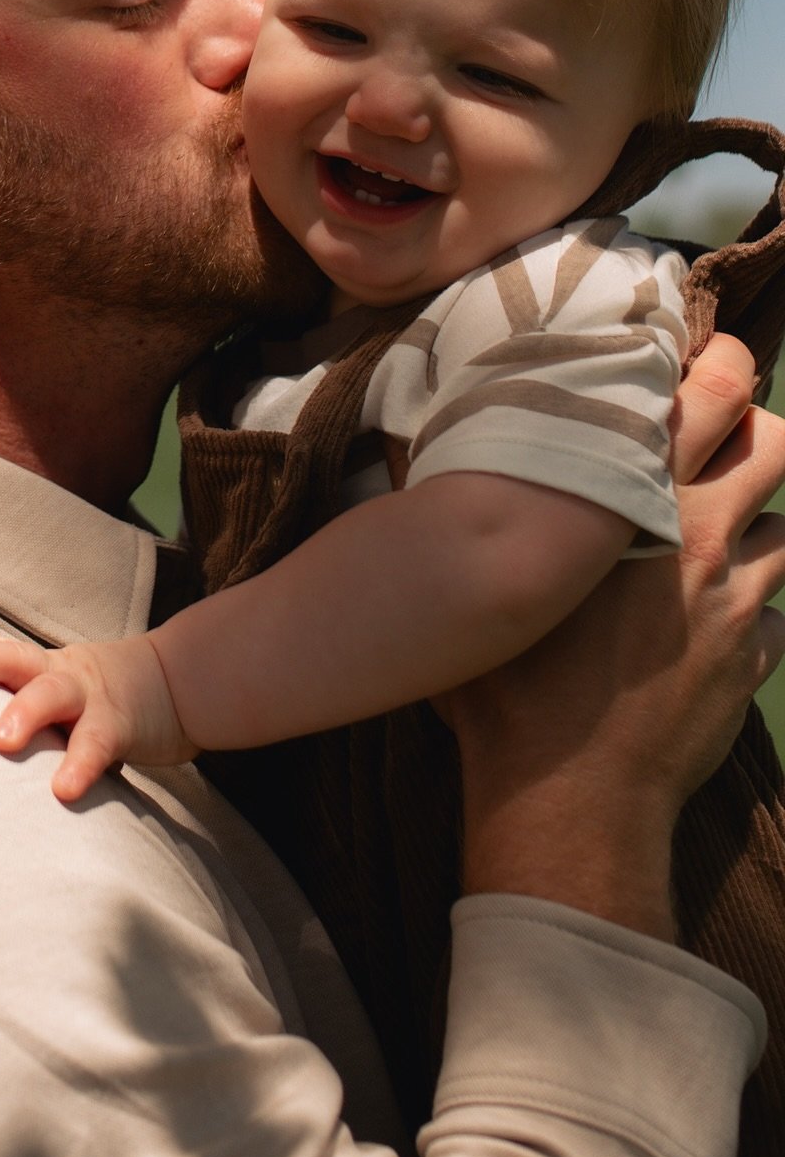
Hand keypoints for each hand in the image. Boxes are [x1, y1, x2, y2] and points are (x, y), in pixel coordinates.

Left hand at [0, 631, 196, 801]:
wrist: (175, 687)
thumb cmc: (93, 693)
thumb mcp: (49, 679)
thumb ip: (5, 684)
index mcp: (35, 665)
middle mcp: (55, 672)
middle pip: (13, 656)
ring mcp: (88, 695)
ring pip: (53, 692)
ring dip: (26, 711)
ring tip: (1, 742)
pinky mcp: (119, 724)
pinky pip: (97, 744)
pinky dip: (80, 765)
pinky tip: (64, 790)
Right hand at [443, 335, 784, 938]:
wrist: (571, 797)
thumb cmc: (507, 694)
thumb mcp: (472, 595)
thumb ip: (460, 518)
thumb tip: (409, 457)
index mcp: (631, 509)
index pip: (706, 400)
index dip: (715, 366)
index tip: (704, 359)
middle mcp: (700, 542)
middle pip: (771, 446)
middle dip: (755, 428)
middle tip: (724, 432)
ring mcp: (738, 604)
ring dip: (758, 517)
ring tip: (717, 529)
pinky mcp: (752, 661)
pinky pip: (776, 610)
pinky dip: (753, 603)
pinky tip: (710, 619)